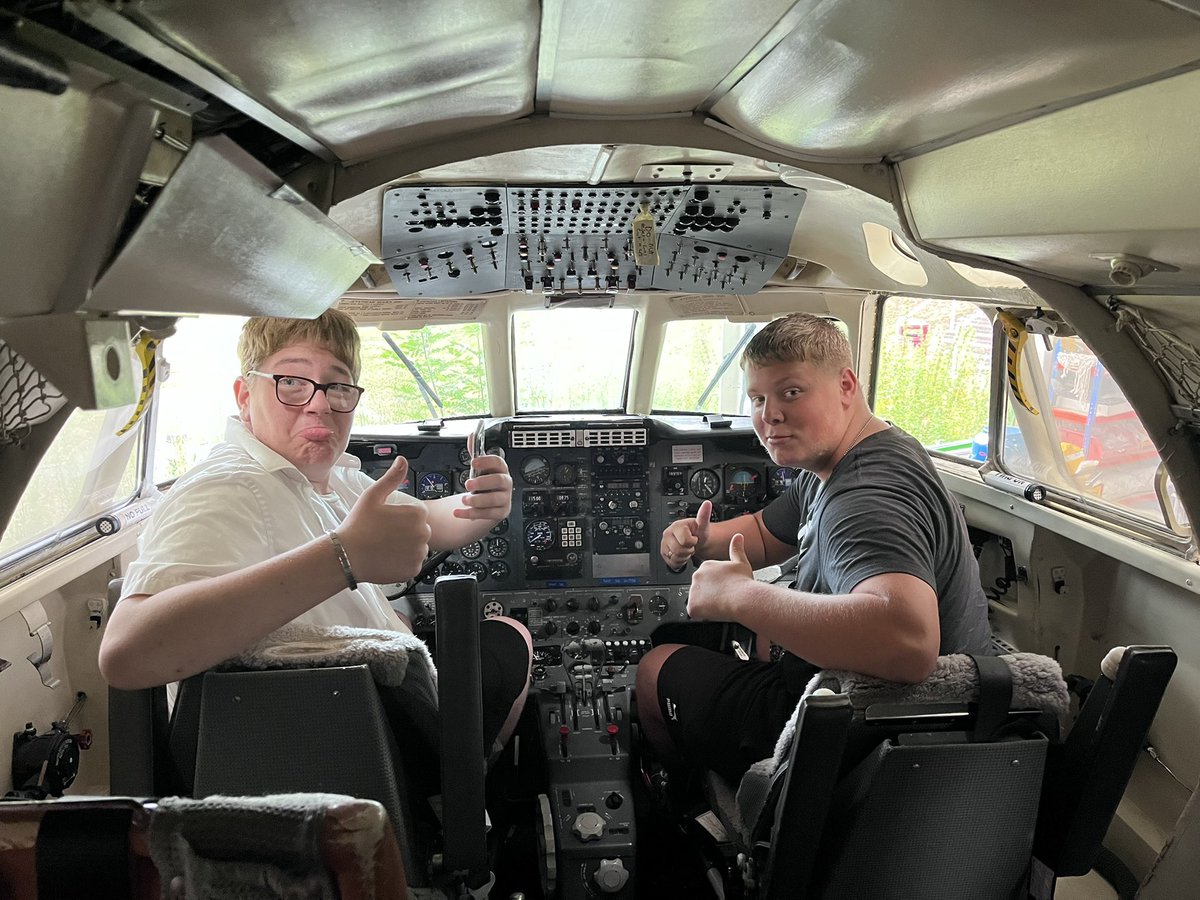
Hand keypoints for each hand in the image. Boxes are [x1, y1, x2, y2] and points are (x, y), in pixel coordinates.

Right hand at [340, 457, 430, 582]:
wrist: (346, 556)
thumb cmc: (357, 526)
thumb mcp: (372, 496)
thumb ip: (392, 478)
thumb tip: (402, 461)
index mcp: (416, 515)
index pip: (418, 513)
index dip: (401, 516)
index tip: (387, 521)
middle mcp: (422, 534)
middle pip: (419, 530)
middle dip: (405, 531)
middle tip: (384, 534)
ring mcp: (419, 553)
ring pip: (417, 546)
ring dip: (406, 546)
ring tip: (384, 546)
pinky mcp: (414, 570)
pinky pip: (413, 562)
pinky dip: (403, 561)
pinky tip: (387, 557)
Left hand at [453, 451, 512, 521]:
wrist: (488, 503)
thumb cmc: (485, 484)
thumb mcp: (480, 469)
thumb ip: (475, 453)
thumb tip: (472, 436)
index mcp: (501, 470)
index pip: (499, 462)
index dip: (486, 461)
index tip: (473, 462)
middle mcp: (505, 484)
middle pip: (499, 480)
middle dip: (482, 482)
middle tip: (468, 484)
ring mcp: (505, 499)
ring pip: (494, 499)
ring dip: (476, 500)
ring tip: (464, 499)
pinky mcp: (501, 512)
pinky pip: (487, 514)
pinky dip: (471, 513)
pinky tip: (459, 512)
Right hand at [660, 499, 711, 569]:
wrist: (697, 540)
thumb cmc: (699, 532)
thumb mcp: (703, 524)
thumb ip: (704, 515)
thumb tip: (707, 503)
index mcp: (676, 526)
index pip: (684, 540)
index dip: (692, 542)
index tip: (694, 538)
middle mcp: (668, 534)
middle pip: (678, 550)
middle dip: (688, 550)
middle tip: (690, 545)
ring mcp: (664, 544)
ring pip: (674, 557)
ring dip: (683, 556)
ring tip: (686, 549)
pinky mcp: (663, 553)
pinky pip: (671, 562)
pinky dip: (679, 561)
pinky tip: (682, 554)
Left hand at [687, 533, 753, 620]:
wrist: (744, 598)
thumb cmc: (743, 583)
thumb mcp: (741, 562)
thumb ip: (736, 549)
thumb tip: (738, 537)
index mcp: (706, 566)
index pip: (707, 578)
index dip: (716, 586)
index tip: (724, 590)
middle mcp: (697, 576)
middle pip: (700, 589)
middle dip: (709, 595)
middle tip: (722, 598)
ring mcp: (693, 591)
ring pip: (697, 601)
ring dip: (706, 605)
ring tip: (720, 605)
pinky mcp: (692, 606)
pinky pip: (694, 612)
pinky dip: (703, 615)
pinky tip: (714, 612)